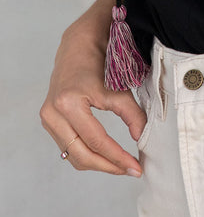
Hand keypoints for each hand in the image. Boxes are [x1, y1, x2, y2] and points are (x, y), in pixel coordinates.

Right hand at [40, 0, 146, 175]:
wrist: (78, 44)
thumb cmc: (100, 62)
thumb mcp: (118, 88)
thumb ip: (132, 114)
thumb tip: (141, 139)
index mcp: (69, 102)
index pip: (96, 140)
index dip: (117, 157)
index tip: (136, 167)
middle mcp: (53, 112)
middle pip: (81, 154)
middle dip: (108, 166)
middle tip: (130, 171)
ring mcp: (48, 117)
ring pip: (73, 154)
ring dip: (98, 163)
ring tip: (121, 165)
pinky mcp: (49, 120)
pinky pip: (68, 146)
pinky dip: (87, 154)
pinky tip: (105, 155)